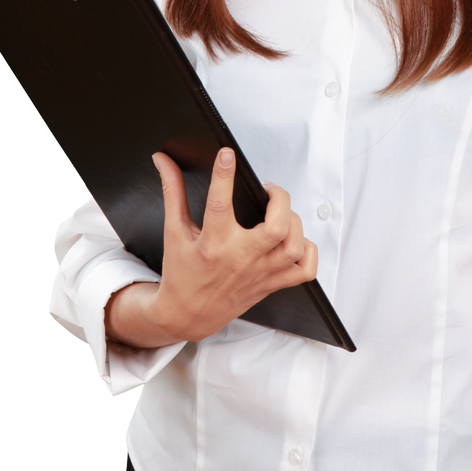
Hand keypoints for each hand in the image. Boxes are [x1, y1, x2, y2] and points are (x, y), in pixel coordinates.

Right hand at [104, 148, 317, 346]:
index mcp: (212, 244)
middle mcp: (239, 259)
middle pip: (275, 228)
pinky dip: (308, 251)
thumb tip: (163, 160)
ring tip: (280, 212)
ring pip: (294, 246)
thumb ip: (172, 192)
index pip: (219, 204)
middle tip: (268, 190)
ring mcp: (259, 274)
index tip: (226, 155)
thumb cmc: (181, 273)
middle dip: (279, 199)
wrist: (186, 316)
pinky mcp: (271, 285)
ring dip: (294, 222)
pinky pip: (305, 271)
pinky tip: (294, 239)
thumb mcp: (173, 231)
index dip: (223, 175)